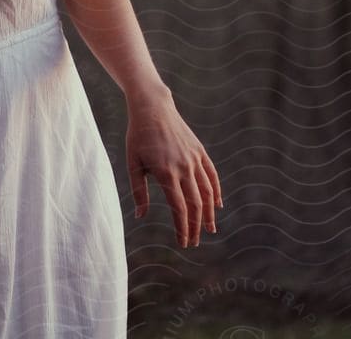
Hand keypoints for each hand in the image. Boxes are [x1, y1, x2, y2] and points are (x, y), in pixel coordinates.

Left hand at [125, 88, 221, 246]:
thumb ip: (138, 191)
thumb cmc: (138, 136)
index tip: (183, 242)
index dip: (183, 228)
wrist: (153, 108)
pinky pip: (212, 176)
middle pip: (195, 205)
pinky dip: (216, 192)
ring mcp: (194, 159)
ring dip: (209, 214)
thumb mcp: (133, 164)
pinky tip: (216, 205)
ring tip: (209, 229)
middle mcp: (184, 168)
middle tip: (193, 242)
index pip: (179, 208)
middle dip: (195, 227)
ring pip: (207, 193)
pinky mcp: (200, 151)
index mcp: (166, 173)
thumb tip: (141, 216)